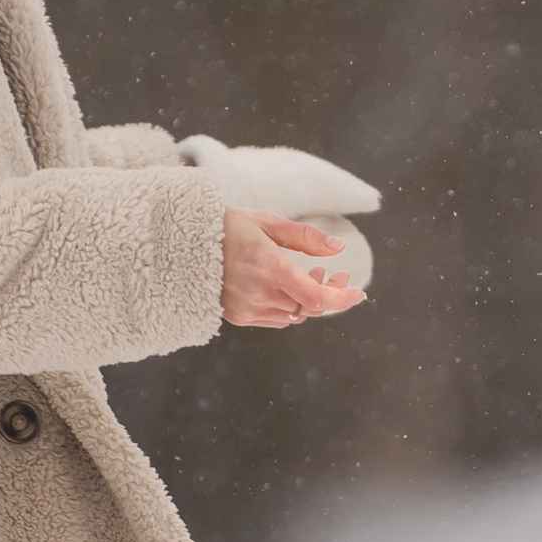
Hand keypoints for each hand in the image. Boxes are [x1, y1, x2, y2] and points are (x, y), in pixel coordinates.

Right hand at [219, 208, 367, 330]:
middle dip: (329, 292)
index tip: (358, 293)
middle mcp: (259, 294)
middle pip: (310, 307)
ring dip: (309, 299)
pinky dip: (289, 307)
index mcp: (270, 267)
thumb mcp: (268, 222)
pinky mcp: (238, 316)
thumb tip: (339, 248)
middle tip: (335, 274)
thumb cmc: (227, 227)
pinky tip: (287, 287)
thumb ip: (306, 237)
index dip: (342, 298)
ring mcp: (247, 309)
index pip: (317, 297)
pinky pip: (275, 319)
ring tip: (309, 273)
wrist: (182, 246)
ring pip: (294, 315)